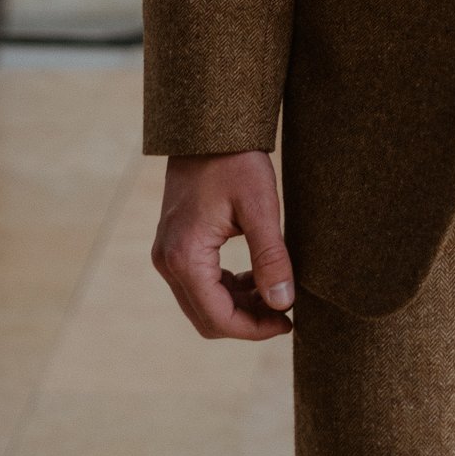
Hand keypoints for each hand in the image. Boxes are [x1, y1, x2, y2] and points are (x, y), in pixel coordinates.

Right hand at [151, 149, 294, 340]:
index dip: (254, 329)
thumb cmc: (235, 160)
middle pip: (207, 317)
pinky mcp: (174, 245)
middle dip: (248, 321)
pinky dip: (227, 289)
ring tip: (276, 292)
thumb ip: (271, 257)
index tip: (288, 321)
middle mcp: (167, 261)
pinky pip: (199, 283)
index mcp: (185, 257)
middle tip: (286, 310)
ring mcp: (167, 253)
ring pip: (202, 303)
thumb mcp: (259, 206)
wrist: (206, 126)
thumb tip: (284, 303)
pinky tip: (255, 277)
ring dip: (238, 306)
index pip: (218, 318)